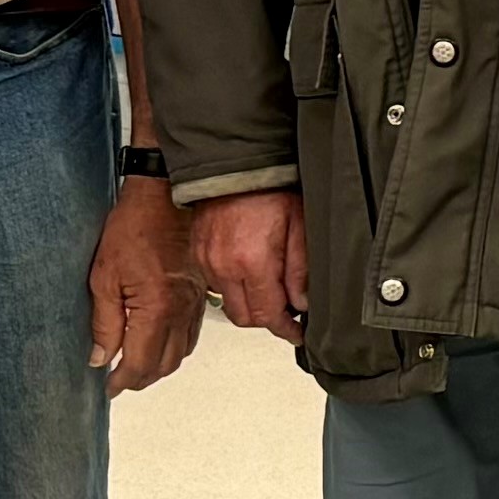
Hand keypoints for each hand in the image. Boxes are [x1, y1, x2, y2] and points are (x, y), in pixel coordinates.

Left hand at [88, 176, 205, 392]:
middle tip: (117, 380)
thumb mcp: (104, 277)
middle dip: (140, 379)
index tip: (107, 386)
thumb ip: (104, 323)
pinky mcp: (200, 295)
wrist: (164, 200)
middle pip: (164, 365)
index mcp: (157, 309)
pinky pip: (192, 335)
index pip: (139, 363)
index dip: (121, 381)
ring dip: (158, 367)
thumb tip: (100, 358)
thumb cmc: (133, 229)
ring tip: (135, 366)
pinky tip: (159, 345)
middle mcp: (181, 312)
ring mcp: (194, 305)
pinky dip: (175, 349)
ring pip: (181, 354)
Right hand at [194, 188, 307, 340]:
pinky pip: (216, 284)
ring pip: (229, 303)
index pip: (267, 315)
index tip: (296, 333)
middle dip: (267, 318)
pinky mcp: (197, 254)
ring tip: (269, 283)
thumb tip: (302, 303)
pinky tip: (249, 269)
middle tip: (286, 308)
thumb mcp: (299, 226)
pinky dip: (233, 285)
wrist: (233, 165)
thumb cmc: (267, 188)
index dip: (285, 328)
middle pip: (245, 317)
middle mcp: (224, 267)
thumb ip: (300, 270)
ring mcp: (206, 262)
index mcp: (252, 262)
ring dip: (249, 301)